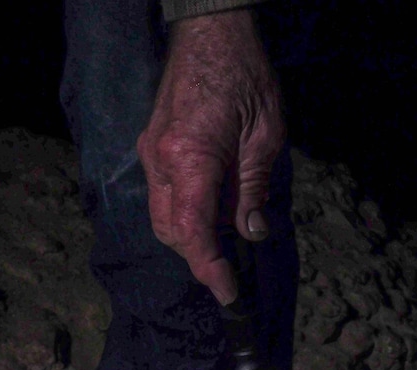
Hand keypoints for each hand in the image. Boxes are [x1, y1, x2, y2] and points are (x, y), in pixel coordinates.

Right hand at [136, 10, 284, 304]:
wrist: (210, 29)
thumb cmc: (244, 75)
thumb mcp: (265, 136)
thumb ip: (254, 189)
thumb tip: (252, 233)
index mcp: (190, 159)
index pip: (193, 233)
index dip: (210, 269)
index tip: (228, 293)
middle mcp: (161, 162)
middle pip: (172, 233)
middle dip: (200, 257)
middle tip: (232, 268)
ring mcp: (150, 154)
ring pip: (163, 218)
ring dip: (191, 237)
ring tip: (225, 236)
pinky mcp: (151, 147)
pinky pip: (163, 196)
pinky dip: (184, 214)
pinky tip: (212, 207)